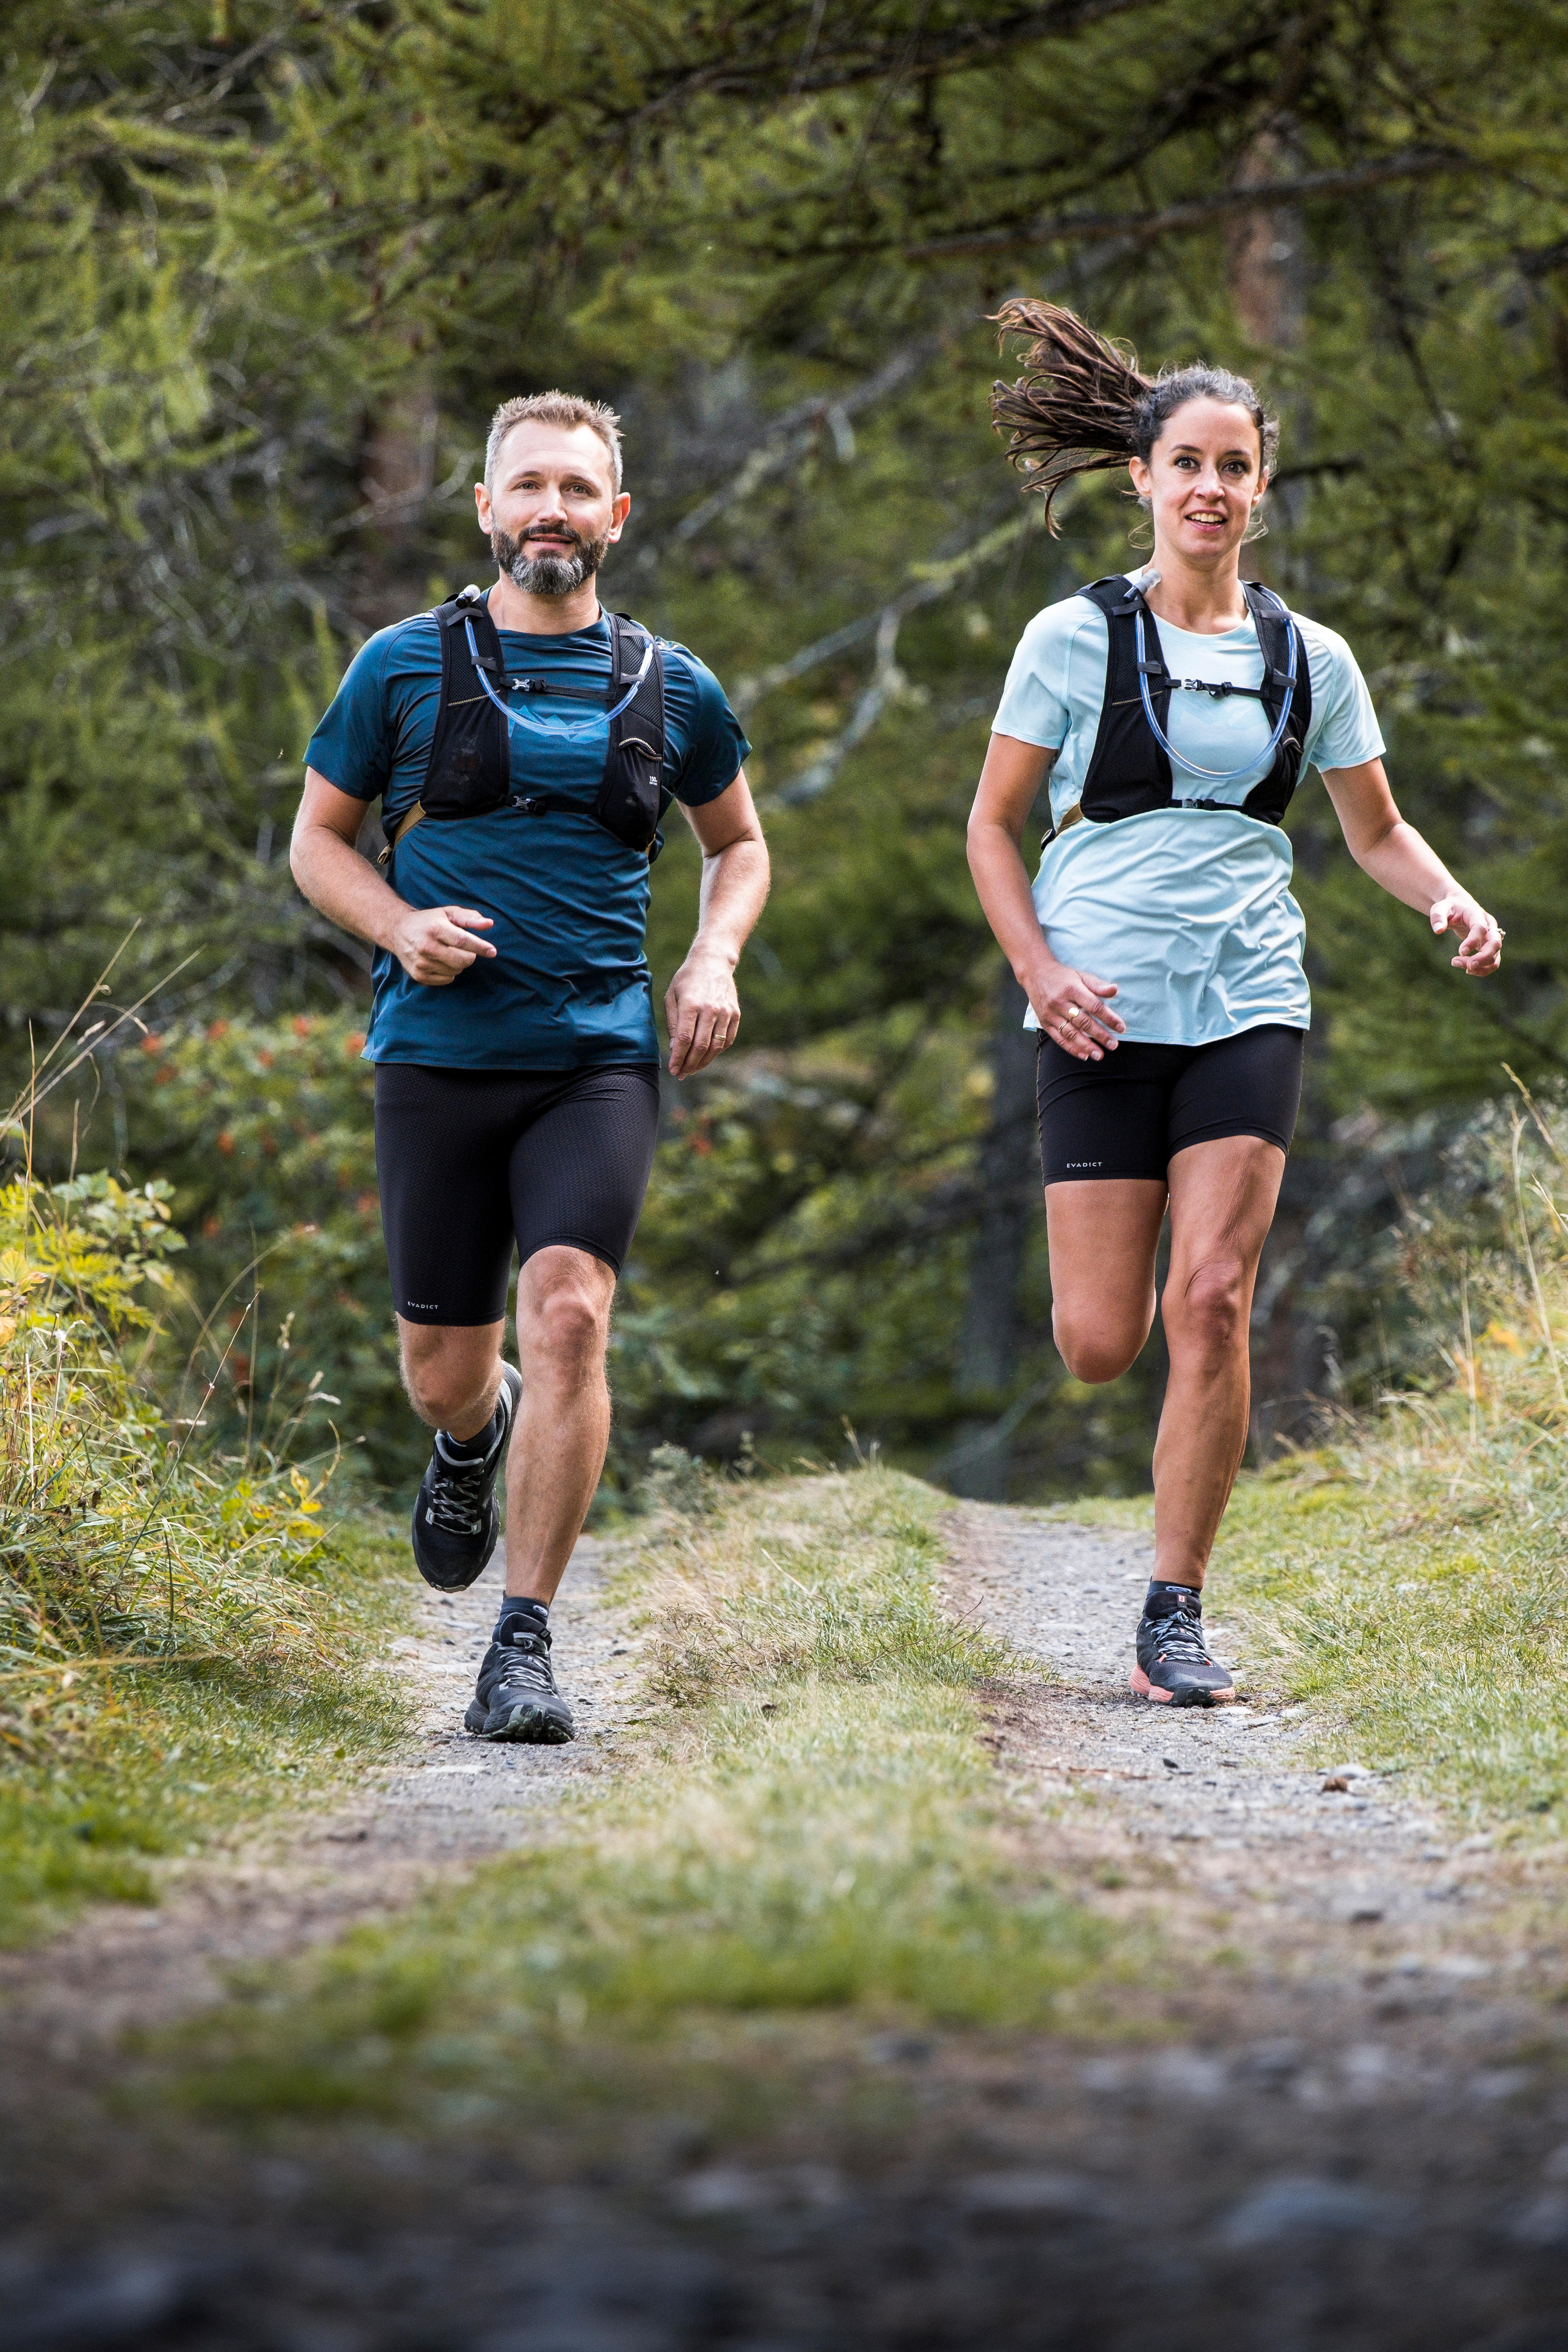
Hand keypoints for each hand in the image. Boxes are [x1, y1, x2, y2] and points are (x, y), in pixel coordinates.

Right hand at [390, 904, 496, 986]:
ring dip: (458, 963)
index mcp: (435, 928)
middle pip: (462, 960)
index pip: (462, 941)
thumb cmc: (430, 920)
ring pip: (456, 971)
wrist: (398, 930)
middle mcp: (426, 947)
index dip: (480, 947)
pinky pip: (447, 979)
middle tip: (463, 948)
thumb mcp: (449, 913)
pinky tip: (440, 961)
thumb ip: (470, 918)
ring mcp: (421, 963)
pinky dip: (449, 972)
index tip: (493, 951)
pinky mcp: (418, 975)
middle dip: (470, 955)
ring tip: (447, 952)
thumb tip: (489, 924)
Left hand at [666, 946, 739, 1077]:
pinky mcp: (735, 1014)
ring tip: (693, 1069)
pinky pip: (728, 1040)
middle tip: (681, 1074)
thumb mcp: (672, 996)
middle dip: (689, 1064)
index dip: (678, 1058)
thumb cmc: (687, 979)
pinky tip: (707, 1056)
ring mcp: (725, 1012)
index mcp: (691, 1004)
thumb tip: (675, 1049)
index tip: (672, 1069)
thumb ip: (673, 1023)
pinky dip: (717, 1051)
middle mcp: (710, 1009)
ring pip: (716, 1046)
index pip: (685, 1039)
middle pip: (700, 1046)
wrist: (713, 961)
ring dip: (703, 1062)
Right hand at [1029, 960, 1123, 1060]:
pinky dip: (1071, 1048)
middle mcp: (1060, 1002)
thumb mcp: (1081, 975)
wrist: (1035, 973)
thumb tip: (1115, 990)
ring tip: (1099, 1055)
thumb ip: (1098, 985)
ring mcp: (1051, 1014)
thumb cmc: (1062, 976)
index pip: (1094, 1006)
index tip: (1121, 1028)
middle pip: (1083, 1022)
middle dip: (1099, 1035)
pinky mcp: (1044, 1022)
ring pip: (1070, 1033)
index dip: (1109, 1018)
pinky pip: (1058, 1038)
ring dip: (1086, 1045)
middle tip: (1113, 1045)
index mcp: (1072, 989)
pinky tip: (1084, 1055)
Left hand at [1430, 893, 1502, 976]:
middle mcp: (1489, 926)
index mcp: (1477, 914)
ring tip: (1457, 964)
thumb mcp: (1440, 907)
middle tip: (1468, 967)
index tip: (1461, 952)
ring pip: (1495, 956)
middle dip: (1483, 957)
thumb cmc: (1449, 907)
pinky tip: (1467, 970)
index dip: (1473, 941)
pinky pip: (1492, 962)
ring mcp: (1491, 937)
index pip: (1481, 928)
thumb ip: (1438, 916)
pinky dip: (1482, 970)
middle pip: (1495, 943)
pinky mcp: (1489, 946)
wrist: (1460, 906)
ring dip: (1480, 966)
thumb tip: (1438, 930)